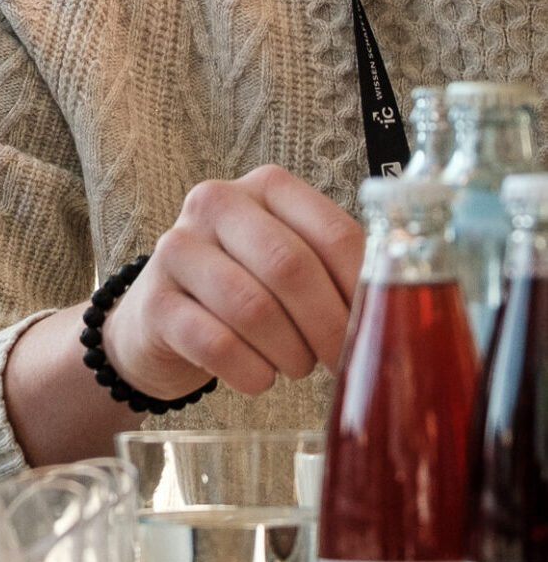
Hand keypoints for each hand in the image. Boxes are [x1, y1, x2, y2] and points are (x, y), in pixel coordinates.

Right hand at [101, 165, 364, 398]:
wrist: (166, 318)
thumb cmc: (250, 290)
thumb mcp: (294, 264)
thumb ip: (341, 272)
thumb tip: (406, 314)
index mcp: (266, 187)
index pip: (334, 233)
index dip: (364, 291)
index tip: (377, 331)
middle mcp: (216, 202)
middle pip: (290, 267)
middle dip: (328, 328)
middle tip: (341, 362)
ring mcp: (177, 247)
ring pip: (252, 308)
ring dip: (289, 354)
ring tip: (294, 364)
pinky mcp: (155, 300)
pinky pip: (217, 344)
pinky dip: (251, 373)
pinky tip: (257, 375)